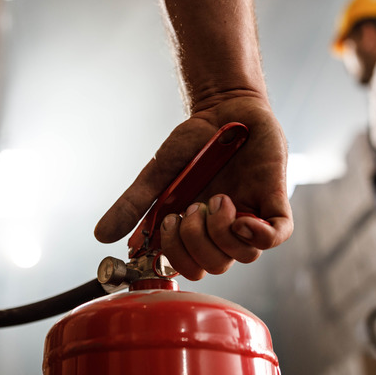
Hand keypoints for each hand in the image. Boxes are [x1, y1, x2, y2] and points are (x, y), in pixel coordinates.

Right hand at [94, 94, 292, 279]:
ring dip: (222, 231)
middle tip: (191, 209)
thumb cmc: (193, 142)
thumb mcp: (158, 174)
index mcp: (196, 228)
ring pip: (243, 256)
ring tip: (218, 198)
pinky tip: (243, 218)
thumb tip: (100, 236)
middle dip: (197, 242)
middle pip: (215, 265)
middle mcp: (223, 228)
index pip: (189, 267)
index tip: (167, 223)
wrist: (224, 107)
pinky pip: (275, 237)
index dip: (178, 257)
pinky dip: (260, 235)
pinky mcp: (273, 201)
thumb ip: (133, 205)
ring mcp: (250, 215)